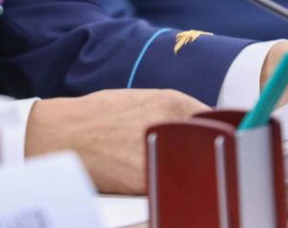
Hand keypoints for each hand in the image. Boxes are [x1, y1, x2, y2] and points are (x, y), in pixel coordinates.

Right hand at [25, 89, 205, 193]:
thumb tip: (202, 128)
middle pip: (212, 144)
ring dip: (192, 172)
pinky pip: (170, 185)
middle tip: (204, 161)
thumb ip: (173, 113)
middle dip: (210, 153)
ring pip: (195, 168)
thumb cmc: (98, 117)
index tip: (227, 141)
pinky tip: (159, 183)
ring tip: (178, 173)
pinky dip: (170, 187)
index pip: (218, 120)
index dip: (222, 133)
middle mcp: (173, 122)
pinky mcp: (146, 180)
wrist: (61, 134)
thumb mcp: (142, 101)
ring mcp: (161, 151)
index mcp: (173, 101)